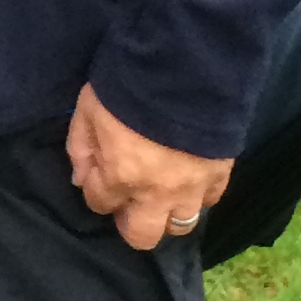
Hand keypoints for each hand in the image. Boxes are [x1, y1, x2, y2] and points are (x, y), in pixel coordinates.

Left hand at [65, 82, 231, 253]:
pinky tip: (189, 179)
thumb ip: (80, 148)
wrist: (185, 64)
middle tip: (130, 201)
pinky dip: (198, 194)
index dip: (96, 188)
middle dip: (131, 222)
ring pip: (180, 225)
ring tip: (161, 193)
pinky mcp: (220, 173)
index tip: (99, 174)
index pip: (99, 204)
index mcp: (120, 176)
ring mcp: (192, 187)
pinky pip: (210, 200)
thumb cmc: (128, 84)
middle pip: (141, 236)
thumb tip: (81, 178)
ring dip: (166, 213)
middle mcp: (156, 193)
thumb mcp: (88, 109)